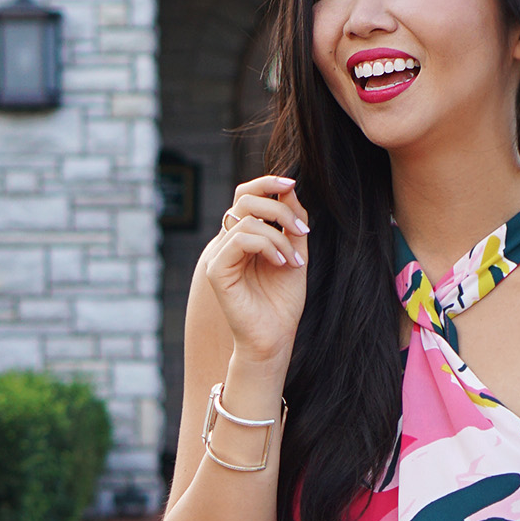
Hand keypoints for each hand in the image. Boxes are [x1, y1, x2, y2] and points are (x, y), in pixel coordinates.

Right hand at [208, 176, 308, 371]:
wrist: (275, 338)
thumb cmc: (283, 301)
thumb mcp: (296, 253)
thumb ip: (292, 223)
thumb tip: (289, 189)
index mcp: (244, 236)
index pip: (247, 196)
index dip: (267, 182)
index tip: (292, 184)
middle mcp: (228, 242)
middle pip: (245, 199)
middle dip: (279, 208)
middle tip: (302, 230)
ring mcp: (219, 255)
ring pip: (247, 219)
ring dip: (279, 236)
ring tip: (294, 260)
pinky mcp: (216, 270)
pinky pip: (240, 239)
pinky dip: (267, 246)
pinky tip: (281, 263)